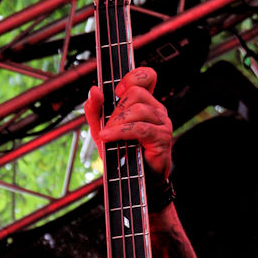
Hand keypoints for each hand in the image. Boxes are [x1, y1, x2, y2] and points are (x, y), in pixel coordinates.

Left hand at [85, 66, 172, 182]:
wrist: (131, 181)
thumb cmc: (121, 154)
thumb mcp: (101, 129)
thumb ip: (95, 110)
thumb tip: (94, 90)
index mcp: (145, 103)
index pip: (147, 76)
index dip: (133, 76)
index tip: (118, 90)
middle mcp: (156, 110)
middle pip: (136, 93)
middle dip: (116, 109)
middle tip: (108, 126)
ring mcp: (162, 123)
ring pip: (138, 109)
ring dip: (117, 122)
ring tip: (108, 136)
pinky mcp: (162, 137)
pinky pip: (140, 128)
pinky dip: (120, 132)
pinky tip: (108, 137)